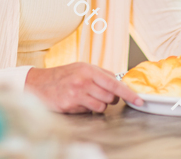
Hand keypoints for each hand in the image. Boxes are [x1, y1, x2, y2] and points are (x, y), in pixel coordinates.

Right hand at [25, 62, 143, 113]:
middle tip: (100, 94)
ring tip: (88, 98)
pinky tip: (79, 102)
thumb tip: (120, 80)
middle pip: (111, 96)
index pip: (115, 83)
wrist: (40, 83)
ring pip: (102, 106)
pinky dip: (88, 109)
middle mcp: (84, 80)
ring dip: (99, 104)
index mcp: (89, 69)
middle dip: (110, 98)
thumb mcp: (82, 68)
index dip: (129, 93)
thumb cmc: (63, 76)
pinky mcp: (70, 104)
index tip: (139, 100)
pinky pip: (89, 111)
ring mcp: (77, 93)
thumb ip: (101, 74)